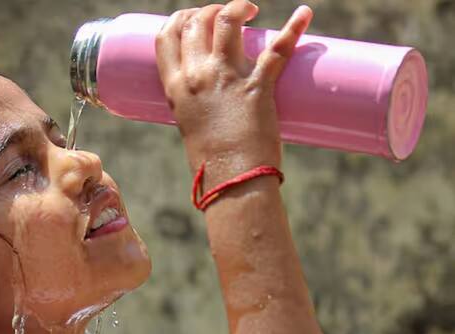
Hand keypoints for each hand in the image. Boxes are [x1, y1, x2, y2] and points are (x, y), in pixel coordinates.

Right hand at [155, 1, 312, 188]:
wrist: (231, 180)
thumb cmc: (210, 158)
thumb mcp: (188, 121)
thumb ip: (194, 98)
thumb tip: (210, 87)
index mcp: (175, 86)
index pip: (166, 35)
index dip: (181, 17)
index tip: (195, 17)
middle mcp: (197, 76)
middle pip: (197, 21)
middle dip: (212, 9)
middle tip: (228, 16)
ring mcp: (227, 79)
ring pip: (228, 21)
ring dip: (239, 7)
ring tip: (252, 11)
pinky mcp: (258, 86)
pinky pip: (278, 48)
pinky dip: (294, 27)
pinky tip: (304, 13)